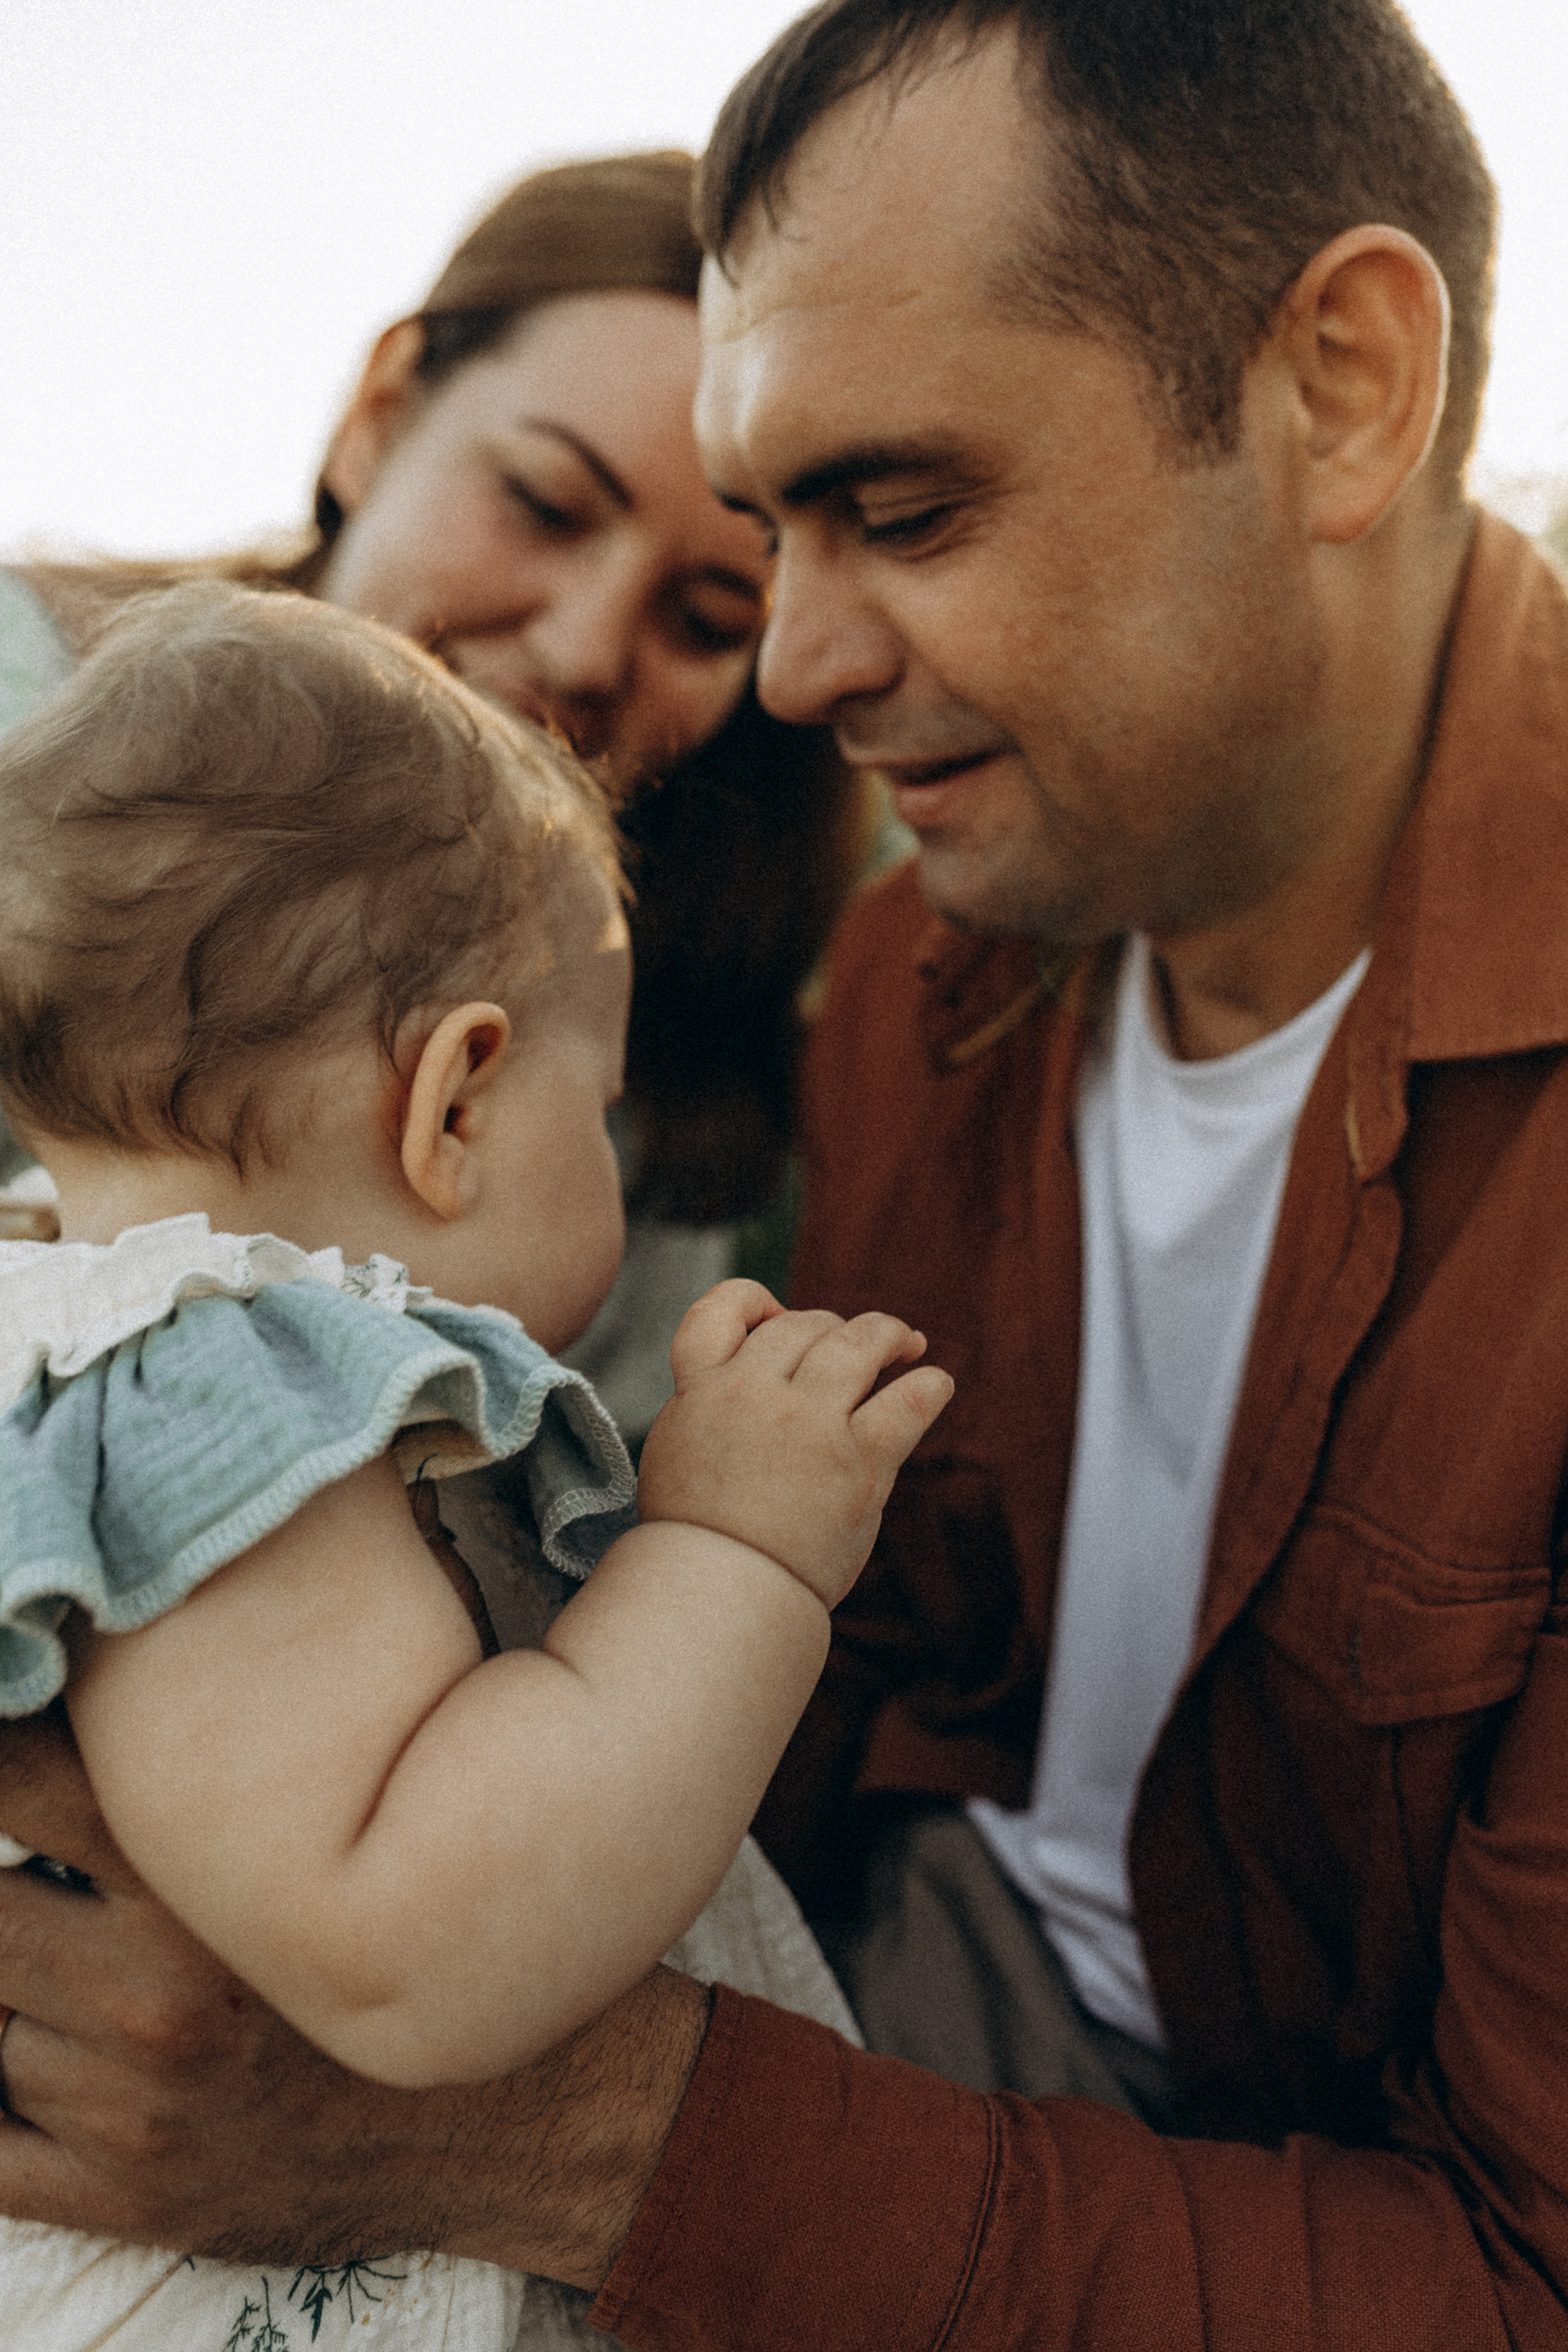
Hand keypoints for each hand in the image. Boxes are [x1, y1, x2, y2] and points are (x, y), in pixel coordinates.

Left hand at [0, 1706, 705, 2282]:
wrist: (500, 2122)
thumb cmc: (417, 1937)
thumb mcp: (350, 1818)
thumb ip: (247, 1741)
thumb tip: (158, 1632)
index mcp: (200, 1885)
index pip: (12, 1786)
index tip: (11, 1737)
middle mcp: (150, 1996)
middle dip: (6, 1888)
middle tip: (58, 1874)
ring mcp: (126, 2105)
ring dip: (19, 1990)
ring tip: (85, 1953)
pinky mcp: (115, 2192)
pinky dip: (3, 2098)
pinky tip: (56, 2052)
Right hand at [637, 1279, 953, 1607]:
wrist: (719, 1597)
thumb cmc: (698, 1537)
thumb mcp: (676, 1450)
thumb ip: (709, 1403)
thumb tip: (758, 1368)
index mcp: (701, 1390)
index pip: (720, 1309)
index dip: (754, 1300)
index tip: (778, 1315)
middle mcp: (754, 1395)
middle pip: (802, 1326)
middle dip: (831, 1328)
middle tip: (854, 1343)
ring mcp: (810, 1426)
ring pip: (859, 1345)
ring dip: (888, 1335)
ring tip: (907, 1341)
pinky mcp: (860, 1463)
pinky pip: (908, 1403)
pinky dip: (929, 1386)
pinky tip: (936, 1383)